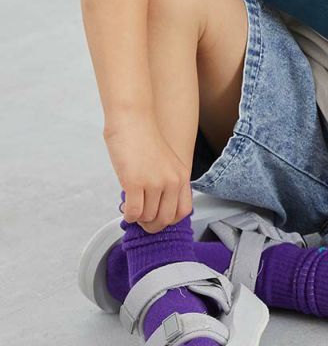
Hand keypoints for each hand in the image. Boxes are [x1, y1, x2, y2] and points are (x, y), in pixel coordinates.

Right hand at [103, 115, 193, 232]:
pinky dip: (128, 215)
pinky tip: (125, 206)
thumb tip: (156, 207)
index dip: (168, 220)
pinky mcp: (136, 182)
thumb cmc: (145, 140)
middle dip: (151, 224)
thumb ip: (166, 183)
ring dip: (137, 217)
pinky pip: (134, 212)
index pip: (183, 212)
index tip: (156, 217)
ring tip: (132, 207)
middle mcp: (172, 181)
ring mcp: (155, 183)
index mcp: (181, 176)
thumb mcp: (166, 163)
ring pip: (147, 217)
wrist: (133, 120)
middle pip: (165, 219)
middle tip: (141, 218)